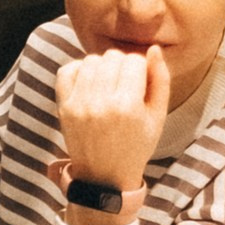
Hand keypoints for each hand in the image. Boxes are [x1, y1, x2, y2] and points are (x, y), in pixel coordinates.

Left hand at [55, 46, 169, 207]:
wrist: (104, 176)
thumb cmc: (136, 145)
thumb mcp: (158, 117)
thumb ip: (160, 80)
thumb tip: (154, 48)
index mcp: (128, 105)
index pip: (135, 60)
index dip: (141, 68)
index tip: (140, 83)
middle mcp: (101, 103)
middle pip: (112, 57)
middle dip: (122, 65)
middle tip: (124, 85)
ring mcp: (79, 104)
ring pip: (91, 60)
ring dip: (102, 67)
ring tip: (108, 85)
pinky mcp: (64, 107)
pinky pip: (67, 70)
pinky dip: (79, 71)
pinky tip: (89, 84)